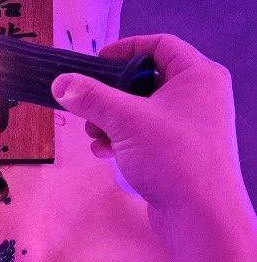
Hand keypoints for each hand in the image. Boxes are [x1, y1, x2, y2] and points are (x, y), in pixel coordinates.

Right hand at [51, 33, 242, 221]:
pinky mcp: (183, 153)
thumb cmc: (172, 157)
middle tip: (88, 106)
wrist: (201, 216)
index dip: (125, 49)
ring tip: (95, 135)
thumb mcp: (125, 119)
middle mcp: (200, 96)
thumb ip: (90, 97)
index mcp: (198, 75)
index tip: (96, 63)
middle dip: (111, 94)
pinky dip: (125, 140)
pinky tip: (107, 153)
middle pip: (146, 80)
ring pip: (143, 111)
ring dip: (112, 120)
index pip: (160, 44)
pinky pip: (148, 135)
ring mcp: (193, 126)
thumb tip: (60, 82)